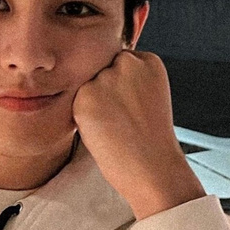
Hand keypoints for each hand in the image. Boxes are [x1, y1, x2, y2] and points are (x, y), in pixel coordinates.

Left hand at [72, 50, 205, 219]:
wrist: (154, 169)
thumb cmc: (151, 139)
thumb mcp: (149, 94)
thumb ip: (127, 78)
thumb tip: (98, 74)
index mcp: (148, 60)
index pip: (117, 63)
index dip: (119, 87)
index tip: (129, 105)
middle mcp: (127, 63)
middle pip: (99, 70)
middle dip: (103, 90)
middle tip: (120, 117)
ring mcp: (105, 78)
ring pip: (86, 86)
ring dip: (91, 103)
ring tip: (113, 125)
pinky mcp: (85, 96)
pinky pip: (75, 102)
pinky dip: (83, 118)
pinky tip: (104, 131)